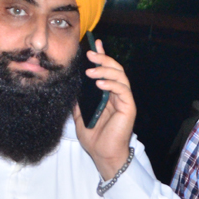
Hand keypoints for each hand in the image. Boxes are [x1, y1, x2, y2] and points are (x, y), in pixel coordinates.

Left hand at [73, 40, 136, 179]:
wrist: (102, 155)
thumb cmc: (94, 137)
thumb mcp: (80, 114)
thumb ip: (78, 100)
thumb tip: (70, 85)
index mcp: (107, 94)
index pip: (106, 70)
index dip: (102, 56)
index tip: (94, 44)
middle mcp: (117, 94)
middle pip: (115, 69)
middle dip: (103, 58)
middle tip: (90, 53)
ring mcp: (124, 100)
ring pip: (120, 76)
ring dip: (105, 70)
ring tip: (90, 70)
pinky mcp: (128, 107)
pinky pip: (123, 90)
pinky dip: (112, 84)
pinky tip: (100, 83)